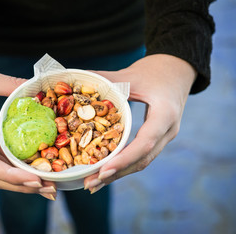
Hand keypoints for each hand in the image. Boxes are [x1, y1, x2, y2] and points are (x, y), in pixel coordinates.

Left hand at [84, 54, 196, 192]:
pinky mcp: (158, 138)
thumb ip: (105, 79)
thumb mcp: (131, 74)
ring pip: (142, 162)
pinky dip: (124, 165)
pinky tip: (106, 170)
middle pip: (142, 160)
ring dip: (118, 174)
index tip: (102, 171)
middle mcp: (168, 130)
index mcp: (165, 114)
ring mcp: (165, 136)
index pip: (145, 143)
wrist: (179, 70)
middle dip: (116, 174)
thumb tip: (75, 81)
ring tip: (93, 183)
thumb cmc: (156, 70)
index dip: (124, 159)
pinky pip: (141, 155)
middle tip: (90, 184)